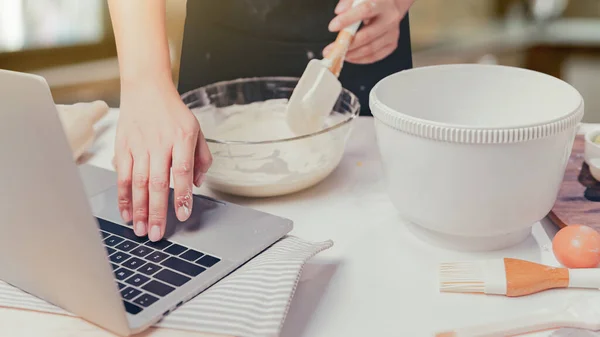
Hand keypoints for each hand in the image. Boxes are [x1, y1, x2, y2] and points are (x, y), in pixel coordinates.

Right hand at [114, 80, 211, 241]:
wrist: (146, 88)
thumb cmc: (173, 112)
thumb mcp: (196, 130)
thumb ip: (201, 158)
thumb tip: (196, 184)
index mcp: (182, 138)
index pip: (181, 171)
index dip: (182, 195)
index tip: (183, 214)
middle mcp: (159, 142)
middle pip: (157, 183)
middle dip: (157, 211)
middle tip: (156, 233)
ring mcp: (139, 146)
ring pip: (138, 183)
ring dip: (139, 209)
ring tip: (141, 229)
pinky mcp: (123, 147)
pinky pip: (123, 177)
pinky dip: (124, 196)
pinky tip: (127, 212)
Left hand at [324, 0, 413, 63]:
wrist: (391, 5)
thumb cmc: (373, 1)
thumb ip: (348, 1)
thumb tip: (339, 12)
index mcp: (383, 3)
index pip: (365, 10)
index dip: (348, 19)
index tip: (332, 27)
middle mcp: (390, 19)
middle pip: (367, 35)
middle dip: (346, 43)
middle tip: (331, 48)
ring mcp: (392, 33)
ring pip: (370, 49)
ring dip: (351, 54)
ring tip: (338, 53)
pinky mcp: (391, 44)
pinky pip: (375, 56)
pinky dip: (360, 59)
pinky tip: (350, 57)